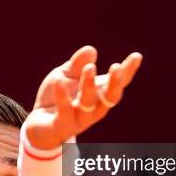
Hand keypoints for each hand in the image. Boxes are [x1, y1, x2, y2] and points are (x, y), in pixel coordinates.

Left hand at [26, 46, 142, 149]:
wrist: (39, 124)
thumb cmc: (57, 97)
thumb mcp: (65, 75)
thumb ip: (77, 65)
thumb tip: (91, 50)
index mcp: (98, 95)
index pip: (117, 83)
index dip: (128, 71)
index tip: (136, 56)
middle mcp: (94, 109)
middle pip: (109, 98)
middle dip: (115, 84)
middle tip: (117, 67)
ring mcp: (79, 119)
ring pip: (89, 105)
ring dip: (90, 86)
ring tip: (89, 68)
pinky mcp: (62, 125)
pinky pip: (64, 111)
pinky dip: (62, 96)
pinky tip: (58, 80)